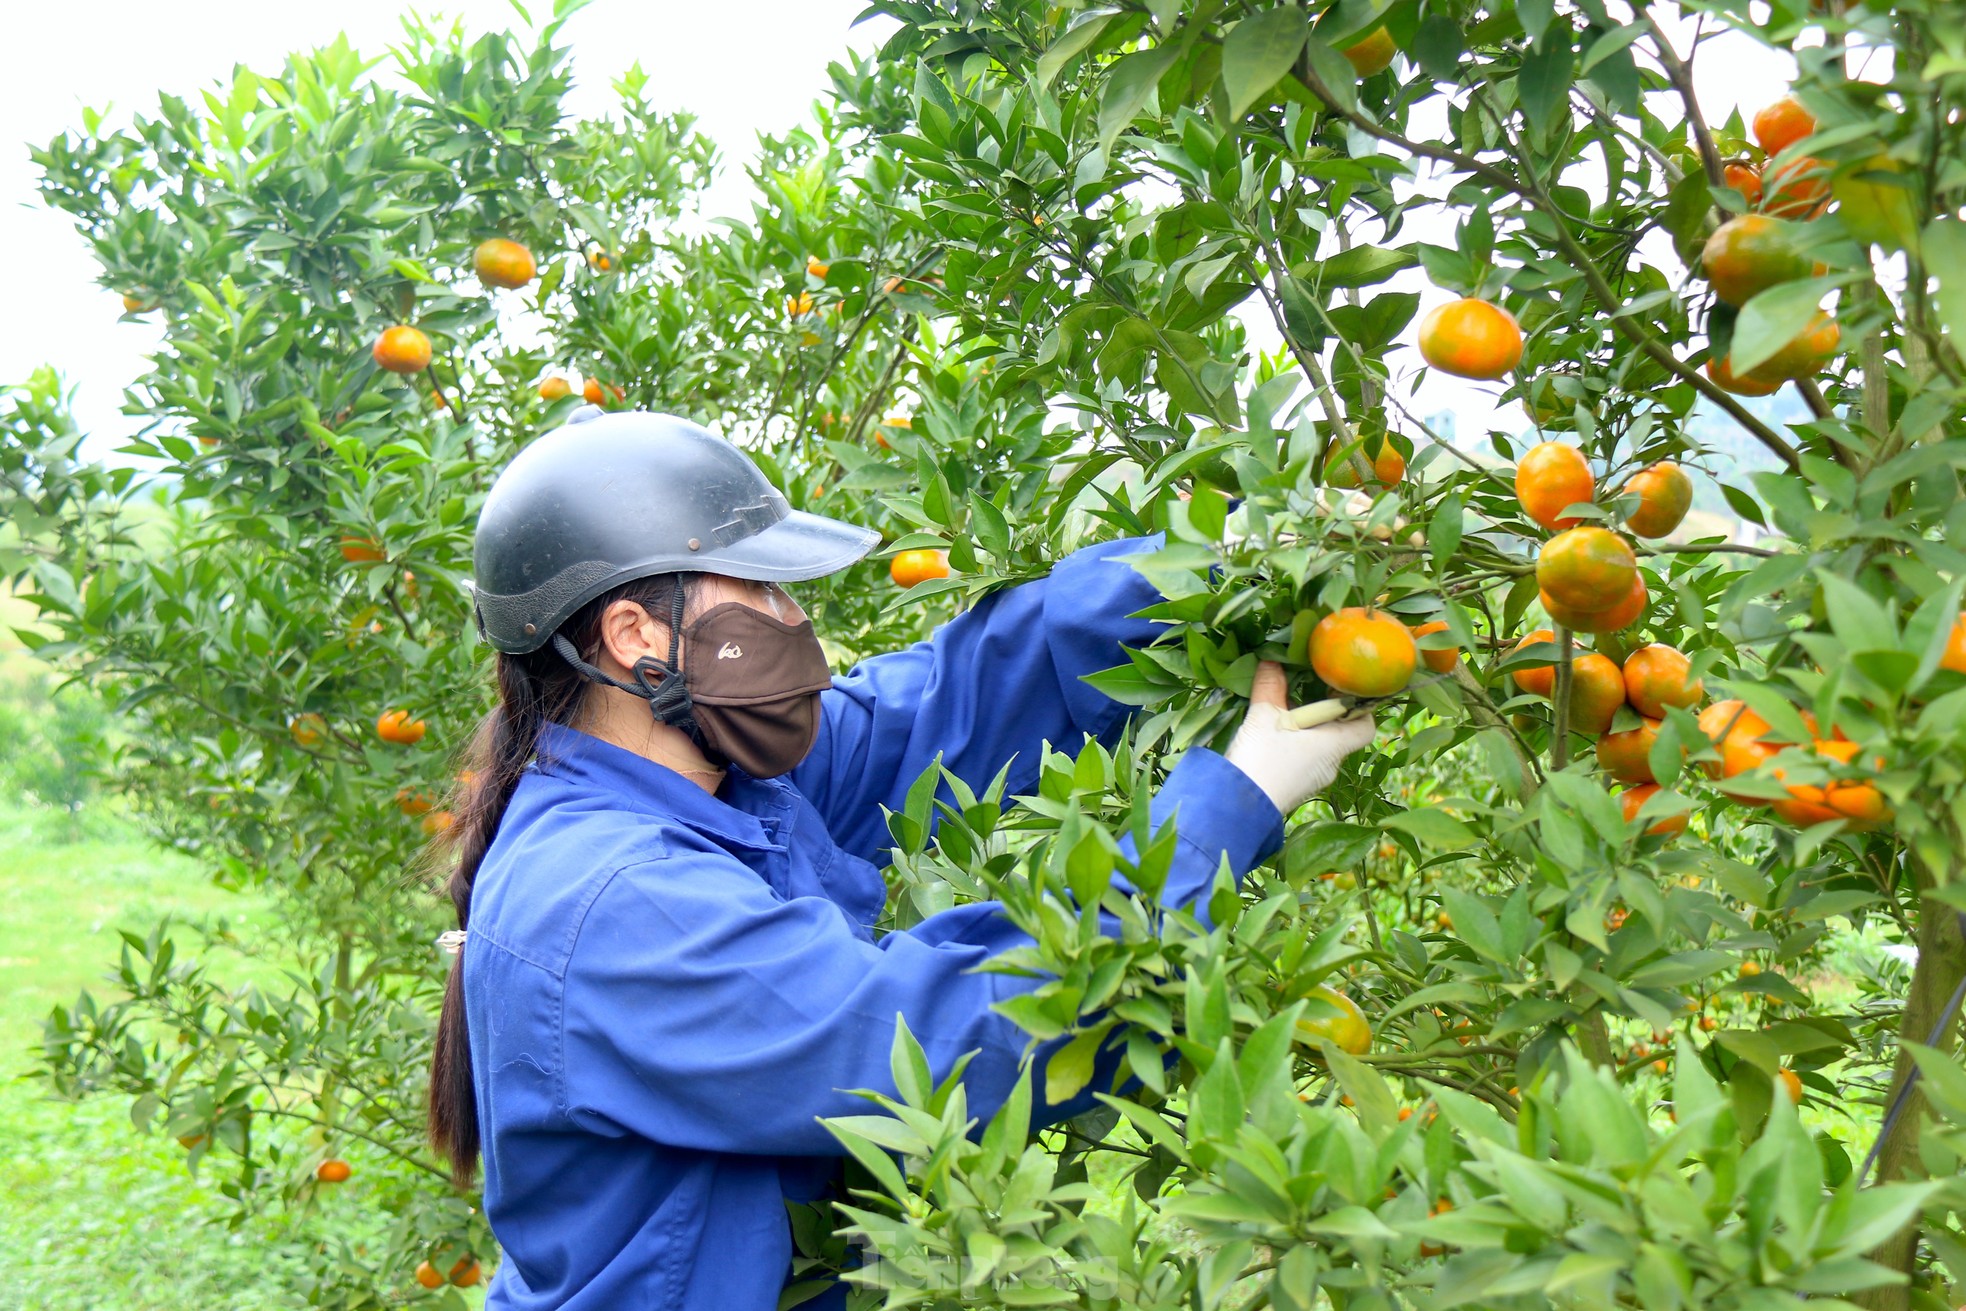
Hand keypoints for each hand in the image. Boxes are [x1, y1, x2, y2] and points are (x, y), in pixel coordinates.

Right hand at [1223, 661, 1376, 815]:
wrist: (1237, 806)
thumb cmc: (1260, 758)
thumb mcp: (1263, 715)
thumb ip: (1271, 685)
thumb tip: (1272, 659)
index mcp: (1334, 744)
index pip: (1366, 726)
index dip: (1361, 707)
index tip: (1341, 691)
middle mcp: (1332, 764)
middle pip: (1342, 733)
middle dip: (1328, 713)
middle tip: (1310, 690)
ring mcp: (1315, 779)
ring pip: (1322, 747)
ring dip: (1309, 729)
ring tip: (1288, 709)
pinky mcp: (1297, 787)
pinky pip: (1307, 759)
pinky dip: (1298, 744)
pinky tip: (1276, 734)